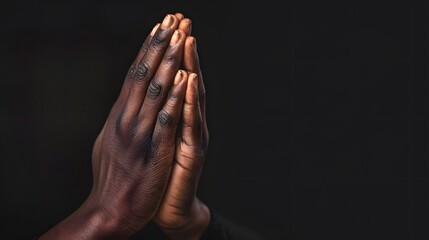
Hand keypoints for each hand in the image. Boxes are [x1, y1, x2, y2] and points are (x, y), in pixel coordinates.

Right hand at [40, 14, 188, 238]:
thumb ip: (120, 120)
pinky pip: (165, 121)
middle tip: (171, 19)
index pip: (134, 75)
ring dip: (168, 63)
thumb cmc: (113, 176)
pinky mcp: (152, 153)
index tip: (159, 27)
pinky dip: (174, 99)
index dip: (147, 50)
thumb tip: (123, 101)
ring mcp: (138, 135)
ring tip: (180, 37)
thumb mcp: (111, 141)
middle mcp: (126, 120)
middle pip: (143, 75)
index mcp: (118, 116)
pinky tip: (183, 80)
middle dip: (159, 46)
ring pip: (155, 91)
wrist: (110, 210)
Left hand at [154, 14, 210, 239]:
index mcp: (174, 117)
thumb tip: (140, 94)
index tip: (164, 23)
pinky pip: (189, 122)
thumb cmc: (158, 173)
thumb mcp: (152, 138)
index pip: (171, 78)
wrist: (169, 208)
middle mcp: (187, 121)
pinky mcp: (192, 152)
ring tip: (186, 39)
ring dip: (189, 66)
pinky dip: (189, 100)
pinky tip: (189, 81)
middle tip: (180, 19)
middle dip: (181, 48)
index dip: (168, 51)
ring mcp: (192, 135)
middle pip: (184, 78)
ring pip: (191, 95)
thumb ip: (153, 116)